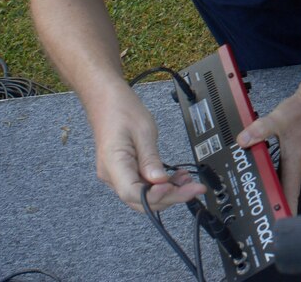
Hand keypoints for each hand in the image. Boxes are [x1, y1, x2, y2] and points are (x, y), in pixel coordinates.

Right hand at [88, 85, 205, 212]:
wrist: (107, 101)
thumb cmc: (121, 110)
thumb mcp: (143, 131)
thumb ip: (151, 159)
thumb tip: (161, 181)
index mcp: (113, 164)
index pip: (132, 192)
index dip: (155, 196)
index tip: (174, 188)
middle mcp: (112, 175)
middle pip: (141, 199)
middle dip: (170, 197)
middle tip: (194, 189)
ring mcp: (117, 175)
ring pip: (143, 195)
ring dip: (167, 192)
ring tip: (188, 182)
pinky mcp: (124, 172)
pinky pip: (142, 186)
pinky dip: (161, 185)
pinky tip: (176, 178)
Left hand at [236, 88, 300, 214]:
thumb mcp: (280, 119)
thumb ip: (261, 129)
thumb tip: (244, 139)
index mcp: (294, 164)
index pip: (290, 196)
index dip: (285, 214)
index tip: (278, 229)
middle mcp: (294, 166)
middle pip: (283, 193)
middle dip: (273, 207)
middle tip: (260, 219)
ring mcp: (292, 162)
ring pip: (280, 183)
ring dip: (270, 193)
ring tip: (257, 204)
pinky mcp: (288, 155)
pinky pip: (277, 172)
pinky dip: (268, 177)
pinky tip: (258, 177)